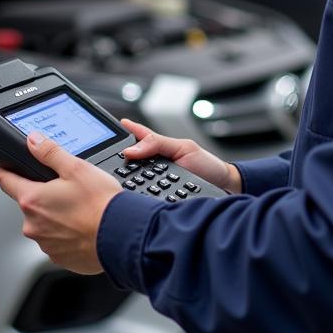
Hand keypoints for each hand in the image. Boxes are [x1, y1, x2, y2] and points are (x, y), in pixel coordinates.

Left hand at [0, 131, 121, 274]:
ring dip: (56, 216)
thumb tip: (33, 141)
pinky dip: (67, 233)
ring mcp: (45, 244)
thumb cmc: (100, 204)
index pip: (5, 181)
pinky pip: (57, 241)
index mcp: (33, 200)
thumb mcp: (76, 168)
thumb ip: (50, 153)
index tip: (6, 168)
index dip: (6, 170)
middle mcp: (33, 225)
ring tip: (81, 210)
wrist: (121, 236)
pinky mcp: (59, 257)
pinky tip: (84, 226)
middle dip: (44, 195)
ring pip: (44, 223)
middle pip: (29, 203)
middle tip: (67, 190)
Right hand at [121, 119, 242, 193]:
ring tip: (119, 180)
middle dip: (121, 163)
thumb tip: (130, 150)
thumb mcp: (184, 148)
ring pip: (132, 183)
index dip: (122, 134)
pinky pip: (143, 199)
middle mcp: (153, 167)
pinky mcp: (159, 200)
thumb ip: (158, 144)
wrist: (224, 189)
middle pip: (128, 164)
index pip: (135, 139)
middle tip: (114, 162)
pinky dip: (139, 199)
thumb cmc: (207, 167)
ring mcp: (155, 184)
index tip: (108, 131)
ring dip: (128, 183)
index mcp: (157, 149)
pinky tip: (134, 199)